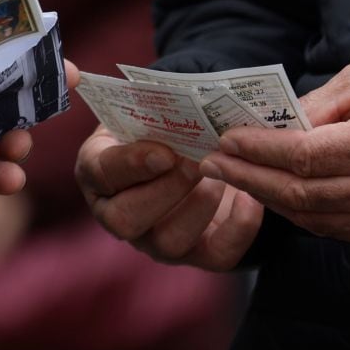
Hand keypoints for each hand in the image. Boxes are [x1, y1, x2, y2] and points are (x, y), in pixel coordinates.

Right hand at [75, 126, 262, 270]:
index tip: (164, 152)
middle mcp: (120, 214)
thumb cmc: (162, 125)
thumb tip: (173, 95)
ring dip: (198, 206)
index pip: (102, 174)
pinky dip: (238, 228)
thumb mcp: (147, 111)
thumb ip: (150, 108)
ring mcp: (157, 240)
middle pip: (126, 220)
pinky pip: (217, 255)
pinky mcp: (198, 253)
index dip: (132, 164)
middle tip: (195, 161)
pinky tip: (249, 197)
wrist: (192, 148)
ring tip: (219, 176)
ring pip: (169, 243)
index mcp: (99, 173)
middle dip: (165, 190)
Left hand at [200, 59, 349, 242]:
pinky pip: (329, 227)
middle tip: (213, 163)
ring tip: (234, 176)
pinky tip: (273, 192)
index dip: (259, 150)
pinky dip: (296, 211)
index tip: (225, 139)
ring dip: (266, 197)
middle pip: (299, 193)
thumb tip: (267, 125)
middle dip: (248, 177)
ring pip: (309, 216)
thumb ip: (314, 105)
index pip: (302, 156)